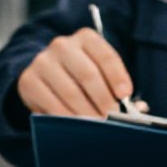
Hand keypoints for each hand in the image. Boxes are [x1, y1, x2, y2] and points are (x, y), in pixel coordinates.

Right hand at [18, 28, 134, 117]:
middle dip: (103, 101)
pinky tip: (76, 127)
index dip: (117, 76)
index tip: (125, 95)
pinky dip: (67, 118)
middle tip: (112, 119)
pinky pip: (51, 104)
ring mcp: (43, 62)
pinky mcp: (29, 81)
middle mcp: (62, 45)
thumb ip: (116, 88)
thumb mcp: (99, 74)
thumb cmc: (80, 77)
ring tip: (97, 127)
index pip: (105, 55)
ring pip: (70, 92)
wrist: (44, 74)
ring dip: (87, 113)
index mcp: (86, 38)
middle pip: (88, 74)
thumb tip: (137, 109)